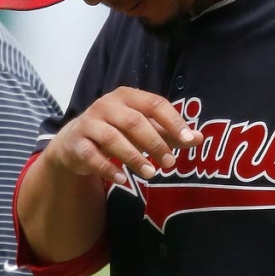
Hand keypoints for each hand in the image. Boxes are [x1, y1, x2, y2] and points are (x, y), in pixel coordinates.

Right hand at [44, 87, 203, 183]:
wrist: (75, 141)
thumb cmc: (117, 131)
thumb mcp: (144, 128)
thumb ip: (169, 133)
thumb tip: (198, 138)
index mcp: (127, 96)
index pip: (154, 104)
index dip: (172, 121)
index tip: (188, 140)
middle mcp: (106, 105)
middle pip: (133, 121)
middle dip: (154, 142)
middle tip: (170, 163)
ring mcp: (89, 123)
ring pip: (112, 138)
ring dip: (134, 157)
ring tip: (151, 174)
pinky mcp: (76, 143)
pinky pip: (92, 156)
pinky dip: (108, 168)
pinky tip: (123, 179)